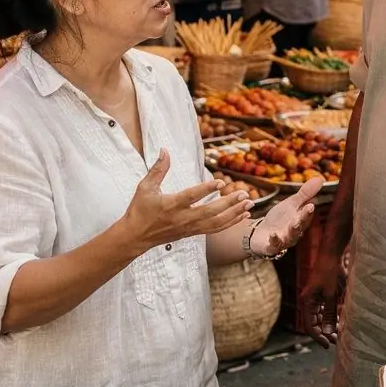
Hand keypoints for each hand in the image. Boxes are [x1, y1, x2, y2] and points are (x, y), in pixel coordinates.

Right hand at [124, 150, 251, 251]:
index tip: (221, 182)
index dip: (207, 190)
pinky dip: (230, 223)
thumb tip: (164, 150)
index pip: (191, 197)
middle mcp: (183, 218)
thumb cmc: (140, 210)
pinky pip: (215, 229)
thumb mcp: (145, 187)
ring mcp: (189, 227)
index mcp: (171, 205)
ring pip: (216, 223)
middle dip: (229, 203)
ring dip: (234, 214)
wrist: (136, 236)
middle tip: (244, 193)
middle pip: (210, 212)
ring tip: (249, 204)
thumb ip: (158, 169)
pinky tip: (242, 216)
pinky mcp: (192, 233)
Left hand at [251, 178, 322, 255]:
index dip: (308, 212)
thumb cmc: (279, 219)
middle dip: (303, 219)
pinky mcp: (271, 247)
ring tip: (294, 223)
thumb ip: (305, 194)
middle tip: (307, 210)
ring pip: (290, 238)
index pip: (305, 217)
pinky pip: (274, 246)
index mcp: (300, 222)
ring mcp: (283, 241)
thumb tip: (320, 179)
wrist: (260, 234)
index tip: (311, 204)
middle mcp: (294, 234)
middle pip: (299, 227)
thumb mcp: (291, 204)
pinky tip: (273, 234)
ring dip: (292, 231)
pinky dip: (274, 241)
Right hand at [302, 249, 345, 348]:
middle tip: (337, 341)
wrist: (331, 255)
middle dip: (325, 333)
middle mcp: (308, 302)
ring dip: (329, 326)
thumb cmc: (330, 273)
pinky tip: (339, 323)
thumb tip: (328, 332)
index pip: (310, 326)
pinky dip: (331, 318)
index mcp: (306, 302)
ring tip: (340, 334)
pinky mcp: (322, 295)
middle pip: (315, 323)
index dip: (318, 337)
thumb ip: (330, 314)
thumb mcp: (331, 295)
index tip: (328, 345)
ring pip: (320, 318)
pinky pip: (324, 311)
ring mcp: (315, 299)